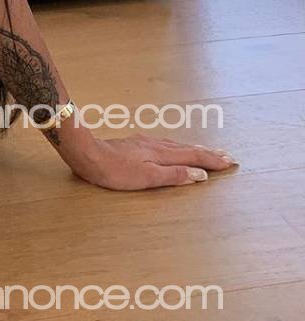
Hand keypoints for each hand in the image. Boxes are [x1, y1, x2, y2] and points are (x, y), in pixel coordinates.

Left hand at [68, 132, 238, 190]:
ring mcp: (146, 143)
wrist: (88, 154)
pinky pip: (165, 144)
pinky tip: (174, 148)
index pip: (194, 157)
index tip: (231, 162)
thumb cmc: (115, 171)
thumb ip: (174, 175)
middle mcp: (157, 145)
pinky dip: (178, 147)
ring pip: (177, 145)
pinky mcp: (136, 144)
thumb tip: (200, 174)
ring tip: (207, 151)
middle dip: (209, 153)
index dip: (213, 160)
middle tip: (227, 156)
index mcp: (162, 154)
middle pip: (188, 148)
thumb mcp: (147, 178)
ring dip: (195, 148)